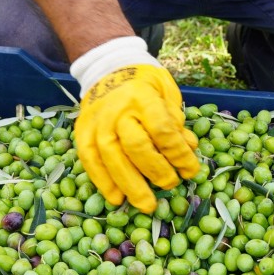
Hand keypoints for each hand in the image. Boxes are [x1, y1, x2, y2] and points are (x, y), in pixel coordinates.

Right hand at [71, 37, 199, 212]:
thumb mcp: (166, 90)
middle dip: (157, 170)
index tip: (191, 170)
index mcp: (142, 96)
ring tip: (147, 205)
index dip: (178, 153)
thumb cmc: (143, 83)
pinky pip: (90, 161)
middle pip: (137, 146)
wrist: (107, 69)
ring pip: (112, 158)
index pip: (162, 129)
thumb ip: (176, 119)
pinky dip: (102, 182)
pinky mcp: (82, 133)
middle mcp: (117, 110)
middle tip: (171, 184)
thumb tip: (189, 147)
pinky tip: (116, 198)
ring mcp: (97, 123)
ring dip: (131, 185)